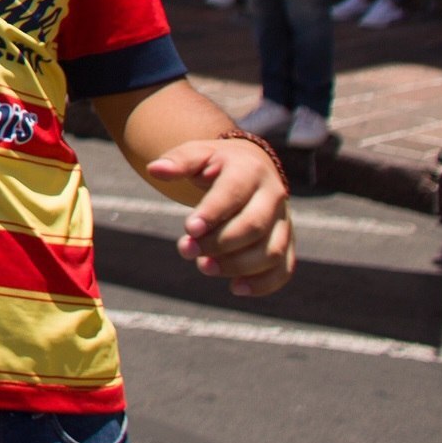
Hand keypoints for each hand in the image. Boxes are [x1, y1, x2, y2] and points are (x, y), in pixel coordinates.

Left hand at [149, 137, 295, 297]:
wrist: (250, 167)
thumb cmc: (216, 163)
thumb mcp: (197, 154)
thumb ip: (178, 161)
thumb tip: (155, 169)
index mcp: (249, 169)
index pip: (233, 193)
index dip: (212, 213)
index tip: (188, 229)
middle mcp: (273, 195)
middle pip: (254, 225)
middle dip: (219, 243)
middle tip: (186, 250)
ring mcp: (284, 221)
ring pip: (271, 251)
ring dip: (237, 266)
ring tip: (204, 267)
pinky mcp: (286, 243)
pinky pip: (283, 269)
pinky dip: (263, 284)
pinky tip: (236, 288)